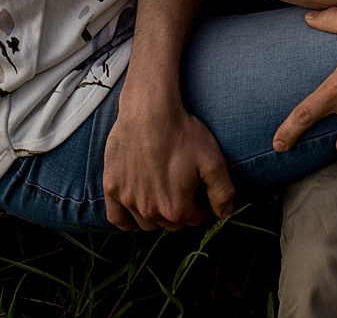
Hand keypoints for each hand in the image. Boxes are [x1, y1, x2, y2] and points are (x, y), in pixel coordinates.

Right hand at [102, 97, 234, 230]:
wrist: (149, 111)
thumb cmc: (182, 133)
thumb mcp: (213, 161)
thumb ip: (223, 192)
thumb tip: (225, 214)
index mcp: (176, 208)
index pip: (194, 219)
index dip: (200, 206)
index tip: (198, 191)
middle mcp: (149, 211)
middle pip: (170, 224)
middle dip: (179, 212)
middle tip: (181, 190)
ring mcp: (128, 200)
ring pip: (146, 223)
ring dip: (156, 216)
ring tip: (162, 195)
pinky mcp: (111, 188)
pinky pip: (117, 219)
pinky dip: (127, 221)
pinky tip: (136, 212)